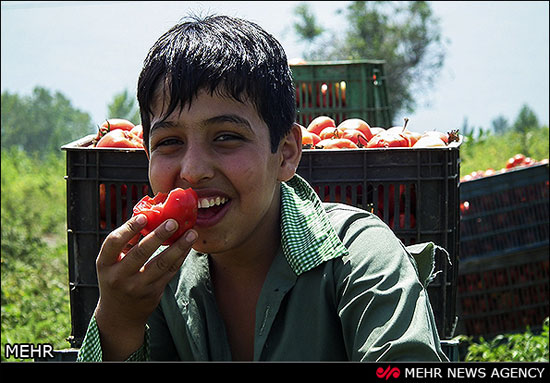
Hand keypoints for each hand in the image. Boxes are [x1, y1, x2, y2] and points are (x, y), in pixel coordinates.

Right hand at [94, 214, 196, 359]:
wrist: (119, 314)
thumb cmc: (116, 277)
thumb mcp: (111, 262)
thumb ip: (125, 242)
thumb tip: (147, 215)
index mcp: (104, 264)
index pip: (113, 243)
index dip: (128, 229)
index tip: (143, 216)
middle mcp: (118, 277)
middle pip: (140, 253)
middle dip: (158, 236)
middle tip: (173, 222)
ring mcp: (137, 286)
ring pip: (161, 264)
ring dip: (178, 247)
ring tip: (191, 233)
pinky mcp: (153, 293)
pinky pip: (170, 272)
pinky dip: (180, 257)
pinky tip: (188, 246)